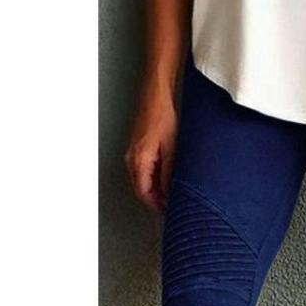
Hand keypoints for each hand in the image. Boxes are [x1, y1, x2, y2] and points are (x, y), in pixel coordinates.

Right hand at [125, 87, 176, 211]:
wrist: (157, 96)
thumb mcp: (172, 150)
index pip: (144, 193)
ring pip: (142, 180)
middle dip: (157, 199)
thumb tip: (170, 192)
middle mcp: (132, 159)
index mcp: (138, 161)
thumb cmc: (163, 117)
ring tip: (173, 192)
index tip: (170, 209)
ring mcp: (133, 154)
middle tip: (174, 203)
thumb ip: (169, 174)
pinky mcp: (138, 148)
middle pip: (142, 189)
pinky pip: (143, 170)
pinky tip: (167, 176)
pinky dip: (154, 178)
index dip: (157, 205)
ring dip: (156, 189)